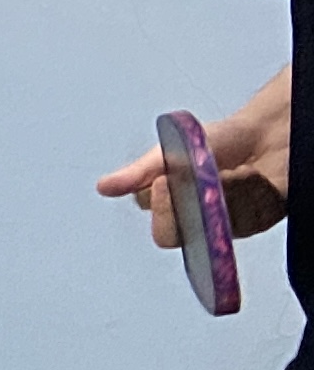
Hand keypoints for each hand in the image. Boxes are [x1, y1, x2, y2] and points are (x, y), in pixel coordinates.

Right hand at [96, 69, 290, 247]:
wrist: (265, 132)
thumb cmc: (216, 142)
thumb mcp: (169, 152)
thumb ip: (137, 174)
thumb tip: (104, 187)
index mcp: (174, 213)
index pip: (164, 232)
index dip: (165, 212)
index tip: (164, 181)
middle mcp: (202, 226)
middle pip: (192, 237)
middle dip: (192, 206)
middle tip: (200, 179)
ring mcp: (233, 225)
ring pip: (222, 223)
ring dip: (225, 190)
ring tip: (234, 168)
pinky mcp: (262, 219)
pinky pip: (253, 215)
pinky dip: (250, 190)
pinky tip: (253, 175)